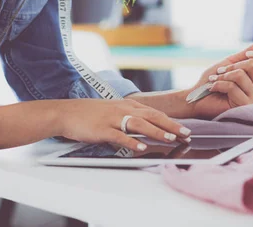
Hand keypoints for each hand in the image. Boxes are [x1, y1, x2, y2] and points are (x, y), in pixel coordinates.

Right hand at [56, 98, 191, 152]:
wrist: (66, 112)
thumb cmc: (89, 113)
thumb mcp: (112, 111)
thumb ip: (128, 117)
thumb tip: (144, 129)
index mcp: (126, 105)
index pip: (154, 112)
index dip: (170, 121)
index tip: (184, 129)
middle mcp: (122, 109)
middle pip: (151, 116)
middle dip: (170, 125)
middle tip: (186, 134)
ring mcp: (113, 119)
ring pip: (139, 124)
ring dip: (156, 131)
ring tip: (170, 138)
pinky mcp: (103, 129)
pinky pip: (120, 135)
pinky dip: (132, 141)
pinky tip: (142, 146)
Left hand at [187, 37, 252, 118]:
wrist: (197, 96)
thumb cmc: (213, 80)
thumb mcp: (230, 62)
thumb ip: (248, 52)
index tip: (247, 54)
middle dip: (232, 65)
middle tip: (221, 72)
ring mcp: (252, 97)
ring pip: (241, 75)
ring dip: (223, 75)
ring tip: (215, 80)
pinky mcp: (243, 105)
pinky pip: (233, 87)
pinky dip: (219, 84)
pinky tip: (214, 88)